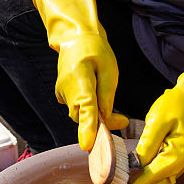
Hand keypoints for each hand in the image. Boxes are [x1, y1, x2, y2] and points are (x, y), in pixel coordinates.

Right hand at [32, 0, 128, 149]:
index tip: (87, 145)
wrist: (75, 37)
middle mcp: (66, 88)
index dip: (87, 127)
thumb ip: (108, 94)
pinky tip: (96, 97)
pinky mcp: (61, 95)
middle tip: (123, 120)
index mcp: (79, 77)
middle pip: (82, 116)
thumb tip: (107, 117)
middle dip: (100, 123)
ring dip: (95, 115)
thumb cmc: (95, 50)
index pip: (85, 106)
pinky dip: (88, 110)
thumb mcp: (110, 68)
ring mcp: (61, 93)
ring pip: (80, 114)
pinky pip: (77, 109)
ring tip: (112, 106)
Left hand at [106, 39, 183, 183]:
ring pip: (159, 182)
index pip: (152, 176)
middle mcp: (182, 162)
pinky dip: (148, 181)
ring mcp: (181, 161)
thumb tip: (136, 164)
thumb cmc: (177, 104)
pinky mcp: (177, 158)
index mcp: (178, 153)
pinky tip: (134, 181)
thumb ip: (147, 143)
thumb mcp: (158, 120)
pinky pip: (161, 175)